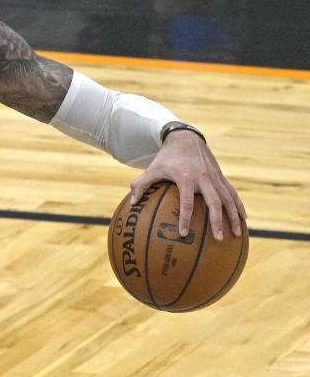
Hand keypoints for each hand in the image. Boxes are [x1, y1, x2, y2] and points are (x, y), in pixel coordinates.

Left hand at [130, 129, 245, 238]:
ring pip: (228, 198)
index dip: (184, 218)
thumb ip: (140, 184)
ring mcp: (214, 177)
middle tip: (218, 238)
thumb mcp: (152, 168)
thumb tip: (132, 203)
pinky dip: (239, 205)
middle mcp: (203, 177)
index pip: (186, 202)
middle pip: (214, 202)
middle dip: (217, 221)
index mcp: (186, 177)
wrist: (186, 138)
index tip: (183, 233)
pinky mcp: (221, 176)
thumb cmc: (166, 157)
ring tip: (237, 234)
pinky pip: (232, 193)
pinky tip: (244, 219)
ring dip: (234, 216)